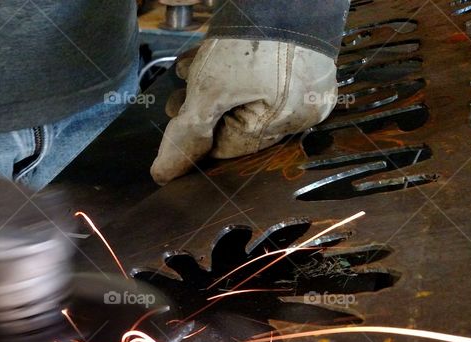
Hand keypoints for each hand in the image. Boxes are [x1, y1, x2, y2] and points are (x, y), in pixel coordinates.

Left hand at [151, 38, 337, 183]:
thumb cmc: (252, 38)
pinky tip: (199, 57)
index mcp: (293, 120)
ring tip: (184, 72)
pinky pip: (257, 72)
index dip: (199, 135)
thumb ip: (190, 132)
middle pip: (238, 118)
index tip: (176, 122)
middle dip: (202, 107)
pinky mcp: (296, 52)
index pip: (232, 145)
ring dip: (208, 85)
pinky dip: (227, 68)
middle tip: (176, 99)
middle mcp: (306, 103)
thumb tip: (164, 175)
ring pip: (244, 93)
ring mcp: (305, 75)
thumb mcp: (212, 89)